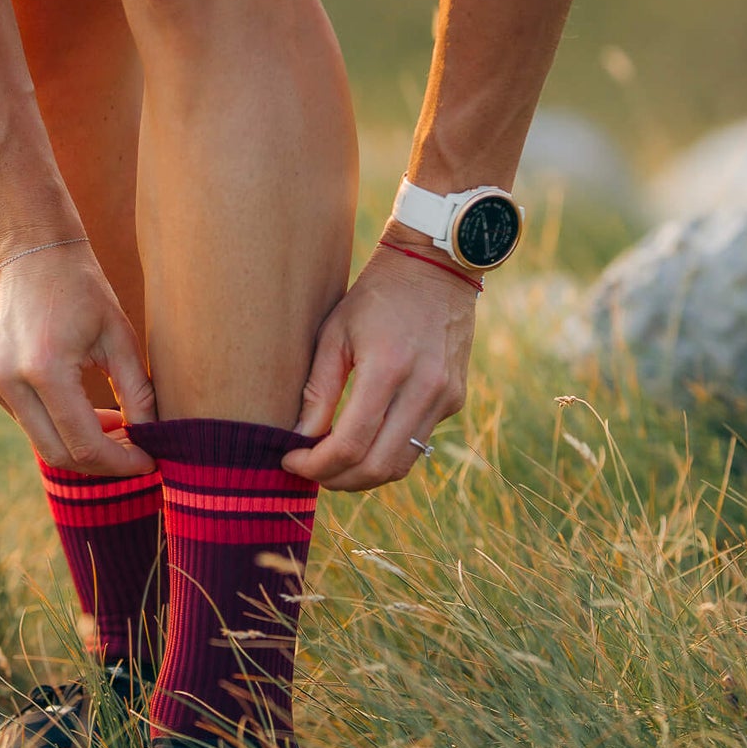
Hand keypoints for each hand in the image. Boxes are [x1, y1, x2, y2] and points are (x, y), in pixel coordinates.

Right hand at [0, 243, 156, 475]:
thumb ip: (137, 391)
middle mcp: (10, 382)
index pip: (85, 444)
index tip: (151, 462)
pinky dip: (62, 428)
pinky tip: (91, 413)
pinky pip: (30, 423)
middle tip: (138, 451)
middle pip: (60, 455)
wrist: (27, 247)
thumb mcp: (118, 334)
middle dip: (103, 462)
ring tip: (119, 427)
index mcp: (45, 369)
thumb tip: (153, 437)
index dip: (122, 462)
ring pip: (43, 444)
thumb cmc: (80, 284)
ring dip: (83, 446)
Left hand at [282, 240, 476, 490]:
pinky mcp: (456, 398)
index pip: (351, 443)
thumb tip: (299, 438)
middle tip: (309, 471)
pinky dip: (387, 451)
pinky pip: (418, 441)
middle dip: (338, 480)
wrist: (436, 268)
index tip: (290, 461)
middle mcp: (424, 387)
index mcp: (389, 367)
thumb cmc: (376, 295)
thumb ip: (318, 389)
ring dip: (364, 475)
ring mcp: (446, 396)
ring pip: (402, 463)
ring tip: (333, 464)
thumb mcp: (335, 331)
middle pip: (379, 467)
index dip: (316, 464)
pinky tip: (364, 440)